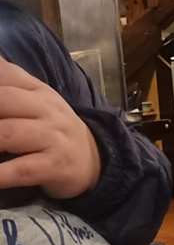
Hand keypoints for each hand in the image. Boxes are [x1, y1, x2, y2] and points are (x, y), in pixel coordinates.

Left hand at [0, 58, 100, 198]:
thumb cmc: (51, 128)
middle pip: (3, 100)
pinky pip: (22, 169)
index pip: (4, 75)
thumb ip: (9, 79)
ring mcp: (52, 137)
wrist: (93, 159)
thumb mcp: (35, 98)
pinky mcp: (56, 166)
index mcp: (36, 89)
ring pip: (8, 134)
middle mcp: (45, 109)